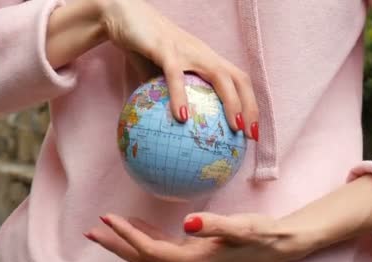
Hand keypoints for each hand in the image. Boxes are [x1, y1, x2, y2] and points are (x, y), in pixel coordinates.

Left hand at [84, 212, 319, 261]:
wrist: (282, 244)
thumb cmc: (263, 234)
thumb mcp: (242, 228)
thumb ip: (215, 226)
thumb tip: (188, 224)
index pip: (151, 251)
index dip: (127, 236)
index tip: (107, 219)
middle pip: (142, 258)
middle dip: (115, 246)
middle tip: (90, 231)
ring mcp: (191, 261)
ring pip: (149, 254)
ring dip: (126, 242)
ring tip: (104, 228)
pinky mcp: (196, 253)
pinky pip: (162, 247)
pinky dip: (145, 236)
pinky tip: (138, 223)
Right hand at [98, 0, 258, 138]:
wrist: (121, 15)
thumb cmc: (141, 48)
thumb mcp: (156, 77)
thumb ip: (166, 98)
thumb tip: (168, 130)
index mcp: (205, 60)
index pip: (237, 82)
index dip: (249, 105)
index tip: (250, 132)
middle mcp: (202, 53)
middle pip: (238, 78)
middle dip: (249, 107)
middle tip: (250, 135)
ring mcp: (186, 50)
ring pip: (219, 75)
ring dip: (231, 102)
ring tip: (234, 127)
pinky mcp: (164, 48)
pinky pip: (176, 75)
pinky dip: (181, 96)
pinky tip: (182, 118)